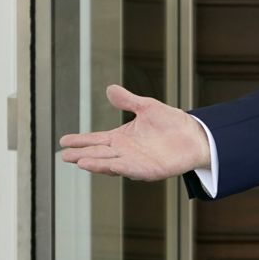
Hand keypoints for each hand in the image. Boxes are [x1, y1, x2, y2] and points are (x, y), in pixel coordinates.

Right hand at [59, 84, 210, 180]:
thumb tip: (110, 89)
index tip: (63, 140)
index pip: (96, 139)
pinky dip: (117, 168)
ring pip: (110, 164)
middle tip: (64, 155)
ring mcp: (136, 162)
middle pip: (98, 153)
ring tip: (79, 161)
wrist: (196, 135)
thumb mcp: (147, 107)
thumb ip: (128, 101)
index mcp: (122, 138)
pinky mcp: (149, 170)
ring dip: (96, 163)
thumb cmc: (172, 123)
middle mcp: (125, 152)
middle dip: (81, 154)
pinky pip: (130, 170)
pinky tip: (108, 166)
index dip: (80, 140)